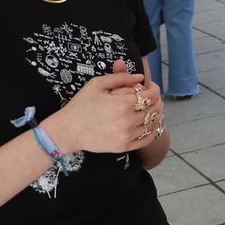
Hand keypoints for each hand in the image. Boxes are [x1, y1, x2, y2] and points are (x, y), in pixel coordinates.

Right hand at [39, 60, 158, 154]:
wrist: (68, 130)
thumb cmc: (81, 105)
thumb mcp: (97, 84)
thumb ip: (120, 77)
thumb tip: (140, 77)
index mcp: (122, 104)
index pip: (151, 96)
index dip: (154, 89)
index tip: (151, 87)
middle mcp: (127, 121)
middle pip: (154, 109)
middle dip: (156, 100)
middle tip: (152, 97)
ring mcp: (127, 136)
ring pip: (153, 124)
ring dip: (156, 115)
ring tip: (152, 109)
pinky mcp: (124, 147)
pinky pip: (147, 139)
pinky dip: (152, 130)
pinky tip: (149, 124)